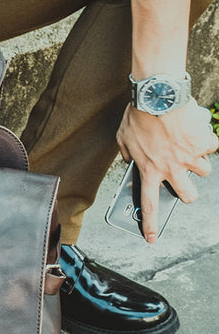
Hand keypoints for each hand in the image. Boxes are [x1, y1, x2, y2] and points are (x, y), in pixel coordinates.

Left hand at [116, 99, 218, 242]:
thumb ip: (127, 155)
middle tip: (183, 184)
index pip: (148, 205)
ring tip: (188, 150)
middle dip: (188, 194)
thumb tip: (130, 160)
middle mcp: (171, 168)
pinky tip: (196, 132)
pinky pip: (211, 147)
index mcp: (149, 171)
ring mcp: (190, 156)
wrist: (158, 95)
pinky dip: (205, 141)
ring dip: (197, 164)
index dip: (151, 224)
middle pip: (188, 195)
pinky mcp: (204, 141)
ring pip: (203, 172)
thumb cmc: (138, 116)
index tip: (151, 238)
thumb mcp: (123, 139)